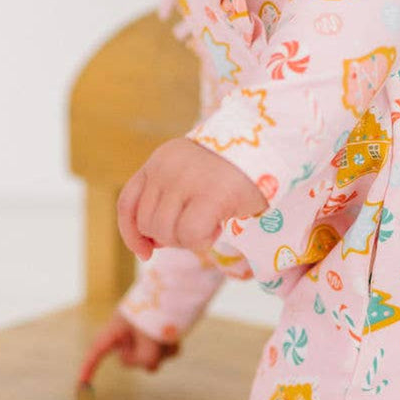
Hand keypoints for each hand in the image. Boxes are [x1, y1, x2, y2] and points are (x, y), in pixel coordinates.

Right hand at [77, 309, 179, 380]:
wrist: (177, 289)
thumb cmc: (158, 309)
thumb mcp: (148, 338)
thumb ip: (145, 358)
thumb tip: (150, 366)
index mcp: (116, 328)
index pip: (96, 352)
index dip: (88, 369)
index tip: (81, 387)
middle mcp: (127, 333)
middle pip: (129, 361)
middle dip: (144, 357)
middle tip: (156, 341)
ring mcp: (143, 335)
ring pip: (150, 359)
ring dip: (162, 351)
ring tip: (168, 335)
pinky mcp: (158, 336)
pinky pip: (163, 354)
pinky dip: (170, 348)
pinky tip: (175, 337)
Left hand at [117, 137, 268, 261]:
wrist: (272, 146)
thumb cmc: (235, 170)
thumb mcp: (192, 177)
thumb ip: (169, 201)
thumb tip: (151, 244)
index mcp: (160, 159)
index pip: (128, 202)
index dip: (131, 234)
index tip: (145, 252)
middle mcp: (167, 166)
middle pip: (148, 223)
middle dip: (170, 238)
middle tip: (199, 228)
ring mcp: (186, 179)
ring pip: (166, 232)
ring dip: (188, 240)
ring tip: (212, 223)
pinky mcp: (211, 194)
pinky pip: (190, 235)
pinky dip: (202, 241)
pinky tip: (219, 227)